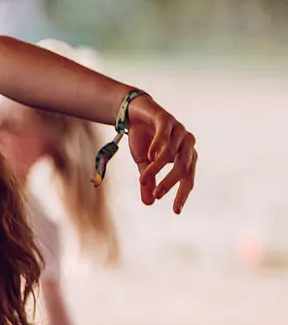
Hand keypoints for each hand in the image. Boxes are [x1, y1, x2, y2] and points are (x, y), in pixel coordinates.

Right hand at [124, 93, 198, 212]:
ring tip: (143, 179)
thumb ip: (149, 181)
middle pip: (183, 167)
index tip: (175, 211)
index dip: (182, 194)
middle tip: (157, 194)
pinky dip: (158, 146)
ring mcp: (178, 131)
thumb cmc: (144, 138)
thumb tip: (149, 203)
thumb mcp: (144, 164)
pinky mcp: (166, 119)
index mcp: (186, 157)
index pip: (188, 179)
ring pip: (171, 153)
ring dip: (157, 168)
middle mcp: (187, 144)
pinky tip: (150, 156)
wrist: (135, 113)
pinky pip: (165, 135)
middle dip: (170, 182)